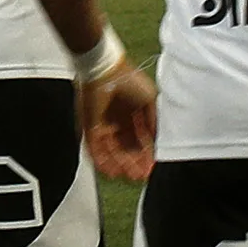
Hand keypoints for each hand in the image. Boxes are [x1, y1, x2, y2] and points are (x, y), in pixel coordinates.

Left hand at [82, 63, 157, 182]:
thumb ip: (154, 121)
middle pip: (125, 149)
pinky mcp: (90, 127)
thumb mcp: (150, 101)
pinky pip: (95, 148)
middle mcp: (117, 122)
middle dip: (132, 163)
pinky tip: (109, 170)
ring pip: (111, 152)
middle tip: (138, 175)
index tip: (149, 166)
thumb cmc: (128, 79)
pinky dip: (101, 160)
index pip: (138, 140)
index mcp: (131, 115)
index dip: (144, 154)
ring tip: (126, 175)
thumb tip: (157, 138)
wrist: (106, 71)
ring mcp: (102, 125)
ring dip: (119, 164)